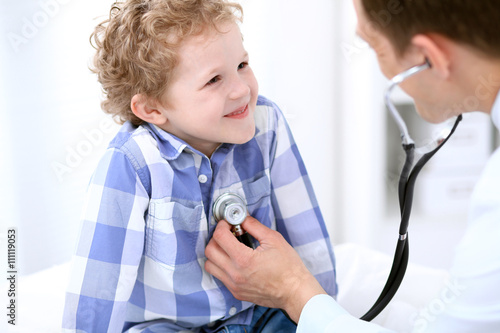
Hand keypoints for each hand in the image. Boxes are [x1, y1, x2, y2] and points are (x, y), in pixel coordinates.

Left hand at [204, 216, 326, 322]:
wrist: (295, 292)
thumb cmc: (289, 267)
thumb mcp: (274, 239)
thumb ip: (254, 226)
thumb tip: (242, 218)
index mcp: (244, 260)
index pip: (219, 237)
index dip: (222, 225)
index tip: (227, 223)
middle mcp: (235, 274)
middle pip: (209, 251)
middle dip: (216, 238)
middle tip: (228, 233)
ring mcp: (234, 285)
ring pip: (210, 265)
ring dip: (215, 253)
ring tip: (229, 247)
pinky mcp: (236, 293)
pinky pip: (219, 276)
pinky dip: (221, 265)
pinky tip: (234, 260)